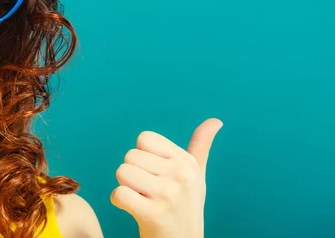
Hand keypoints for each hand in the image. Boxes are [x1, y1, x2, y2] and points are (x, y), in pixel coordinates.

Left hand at [110, 118, 222, 237]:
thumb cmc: (186, 205)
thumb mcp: (197, 175)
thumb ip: (201, 146)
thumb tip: (215, 121)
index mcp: (187, 162)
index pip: (144, 138)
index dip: (143, 155)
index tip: (156, 173)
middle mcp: (181, 175)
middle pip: (130, 155)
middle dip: (133, 173)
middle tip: (149, 191)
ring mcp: (168, 195)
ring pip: (122, 172)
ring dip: (125, 186)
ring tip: (142, 198)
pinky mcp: (153, 214)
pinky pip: (119, 194)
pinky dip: (118, 201)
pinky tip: (133, 208)